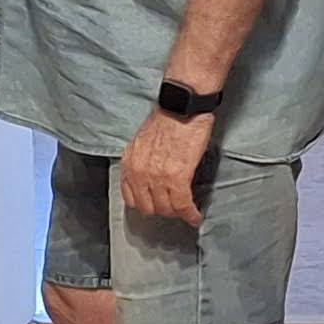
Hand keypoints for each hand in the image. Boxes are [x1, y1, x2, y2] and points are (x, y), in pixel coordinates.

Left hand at [117, 109, 217, 226]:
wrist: (182, 106)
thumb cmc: (168, 118)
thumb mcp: (143, 142)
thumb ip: (142, 162)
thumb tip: (150, 177)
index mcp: (130, 163)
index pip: (131, 198)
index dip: (146, 206)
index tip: (156, 206)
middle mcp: (139, 172)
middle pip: (148, 208)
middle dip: (163, 211)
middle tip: (174, 209)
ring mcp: (157, 176)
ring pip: (166, 209)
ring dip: (177, 213)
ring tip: (186, 212)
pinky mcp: (177, 176)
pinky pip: (182, 204)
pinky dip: (190, 214)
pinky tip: (194, 216)